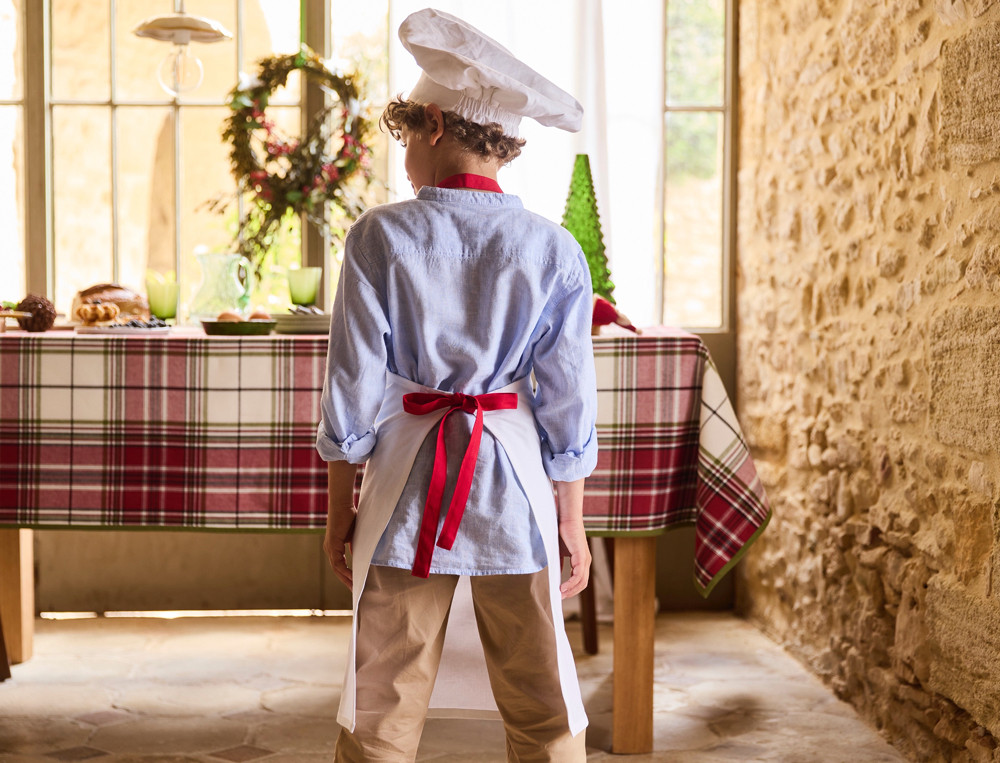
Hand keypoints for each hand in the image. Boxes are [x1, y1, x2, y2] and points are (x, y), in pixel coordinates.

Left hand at [325, 461, 358, 590]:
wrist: (342, 504)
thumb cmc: (350, 516)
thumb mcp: (355, 535)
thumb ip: (356, 545)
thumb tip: (362, 556)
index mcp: (334, 547)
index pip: (339, 565)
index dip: (346, 575)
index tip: (355, 583)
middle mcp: (329, 549)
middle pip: (337, 570)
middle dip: (345, 581)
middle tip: (354, 591)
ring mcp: (329, 547)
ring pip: (337, 568)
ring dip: (345, 578)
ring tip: (354, 587)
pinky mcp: (332, 545)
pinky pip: (338, 563)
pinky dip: (345, 571)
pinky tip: (353, 577)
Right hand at [558, 515, 590, 598]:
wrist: (566, 518)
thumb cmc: (562, 532)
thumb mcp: (559, 552)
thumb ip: (559, 563)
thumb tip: (556, 574)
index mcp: (582, 560)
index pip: (580, 580)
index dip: (571, 589)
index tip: (560, 594)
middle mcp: (586, 561)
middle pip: (582, 584)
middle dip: (571, 592)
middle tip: (560, 598)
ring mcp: (585, 559)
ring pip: (581, 581)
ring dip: (570, 590)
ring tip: (560, 595)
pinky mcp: (582, 556)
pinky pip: (578, 575)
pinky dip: (570, 583)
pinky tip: (562, 587)